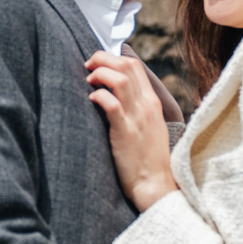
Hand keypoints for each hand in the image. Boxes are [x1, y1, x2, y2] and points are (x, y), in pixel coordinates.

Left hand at [86, 51, 175, 210]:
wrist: (155, 185)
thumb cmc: (147, 159)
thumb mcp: (148, 127)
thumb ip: (136, 108)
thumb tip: (114, 94)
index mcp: (152, 103)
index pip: (135, 66)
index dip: (112, 58)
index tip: (97, 64)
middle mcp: (147, 105)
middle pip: (126, 66)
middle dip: (102, 58)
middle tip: (88, 66)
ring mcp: (137, 117)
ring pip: (119, 79)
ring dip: (99, 74)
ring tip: (88, 81)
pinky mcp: (125, 132)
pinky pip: (111, 103)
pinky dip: (98, 96)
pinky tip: (91, 100)